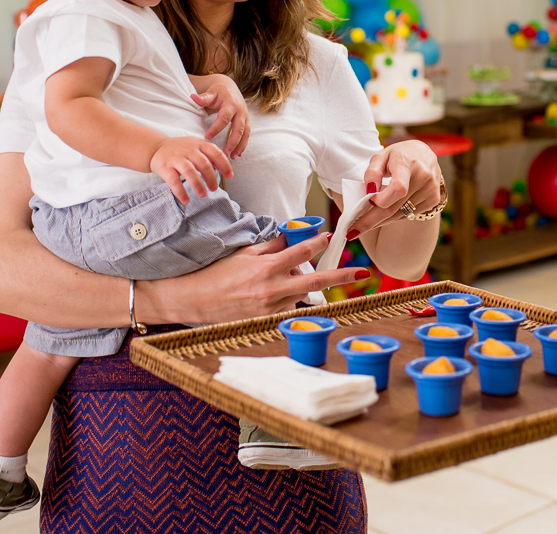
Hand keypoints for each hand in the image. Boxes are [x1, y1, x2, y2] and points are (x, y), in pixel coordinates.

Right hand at [150, 136, 231, 202]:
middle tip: (214, 188)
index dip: (224, 164)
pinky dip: (180, 192)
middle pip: (203, 164)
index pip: (215, 152)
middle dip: (211, 178)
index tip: (229, 176)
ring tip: (203, 194)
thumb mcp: (195, 147)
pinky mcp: (165, 167)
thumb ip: (209, 155)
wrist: (156, 148)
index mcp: (198, 144)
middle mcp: (188, 150)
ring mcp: (176, 158)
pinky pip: (174, 181)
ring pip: (189, 171)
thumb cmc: (180, 150)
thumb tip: (224, 168)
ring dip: (198, 185)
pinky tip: (186, 200)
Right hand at [150, 233, 371, 322]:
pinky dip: (293, 301)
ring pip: (302, 296)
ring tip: (300, 281)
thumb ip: (271, 247)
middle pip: (316, 282)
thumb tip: (291, 238)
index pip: (300, 253)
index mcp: (266, 268)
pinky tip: (287, 297)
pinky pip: (289, 309)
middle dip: (341, 276)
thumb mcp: (244, 253)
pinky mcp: (266, 321)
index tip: (329, 236)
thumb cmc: (217, 273)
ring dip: (308, 287)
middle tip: (361, 272)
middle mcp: (272, 289)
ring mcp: (270, 308)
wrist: (195, 299)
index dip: (317, 243)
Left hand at [191, 74, 249, 157]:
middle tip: (225, 153)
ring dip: (240, 146)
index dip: (216, 128)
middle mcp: (240, 111)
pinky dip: (243, 145)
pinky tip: (238, 154)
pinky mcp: (247, 121)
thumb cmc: (218, 92)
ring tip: (232, 157)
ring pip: (245, 133)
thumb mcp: (211, 93)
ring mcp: (245, 117)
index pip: (224, 118)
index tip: (207, 137)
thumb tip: (193, 97)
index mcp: (231, 104)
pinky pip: (247, 134)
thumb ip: (203, 97)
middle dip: (232, 142)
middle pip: (238, 128)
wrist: (230, 88)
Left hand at [348, 140, 442, 236]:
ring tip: (364, 222)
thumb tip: (369, 192)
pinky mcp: (433, 200)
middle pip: (394, 207)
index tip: (367, 203)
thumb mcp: (381, 156)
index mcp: (407, 163)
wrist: (425, 154)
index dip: (381, 200)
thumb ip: (373, 172)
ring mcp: (430, 190)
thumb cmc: (399, 155)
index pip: (398, 188)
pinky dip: (393, 216)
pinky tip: (385, 212)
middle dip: (370, 221)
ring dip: (380, 221)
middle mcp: (423, 177)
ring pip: (399, 215)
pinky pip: (408, 215)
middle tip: (352, 231)